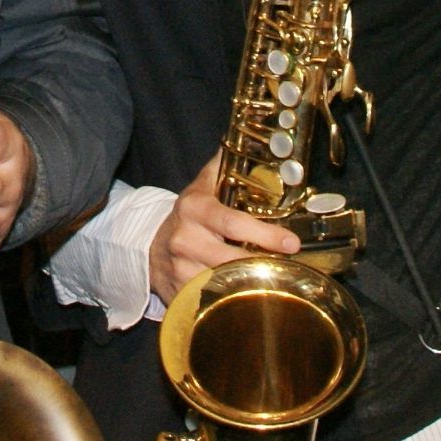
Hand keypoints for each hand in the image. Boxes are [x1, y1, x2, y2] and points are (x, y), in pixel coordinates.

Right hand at [146, 153, 299, 308]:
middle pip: (232, 258)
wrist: (148, 247)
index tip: (291, 242)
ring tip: (276, 283)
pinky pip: (212, 300)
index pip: (232, 222)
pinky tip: (248, 297)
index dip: (265, 234)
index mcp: (194, 209)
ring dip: (252, 284)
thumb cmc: (186, 216)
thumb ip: (222, 167)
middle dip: (264, 265)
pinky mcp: (179, 293)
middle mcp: (185, 239)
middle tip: (289, 267)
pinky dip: (233, 300)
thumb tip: (245, 140)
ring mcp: (180, 269)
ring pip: (224, 283)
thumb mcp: (200, 188)